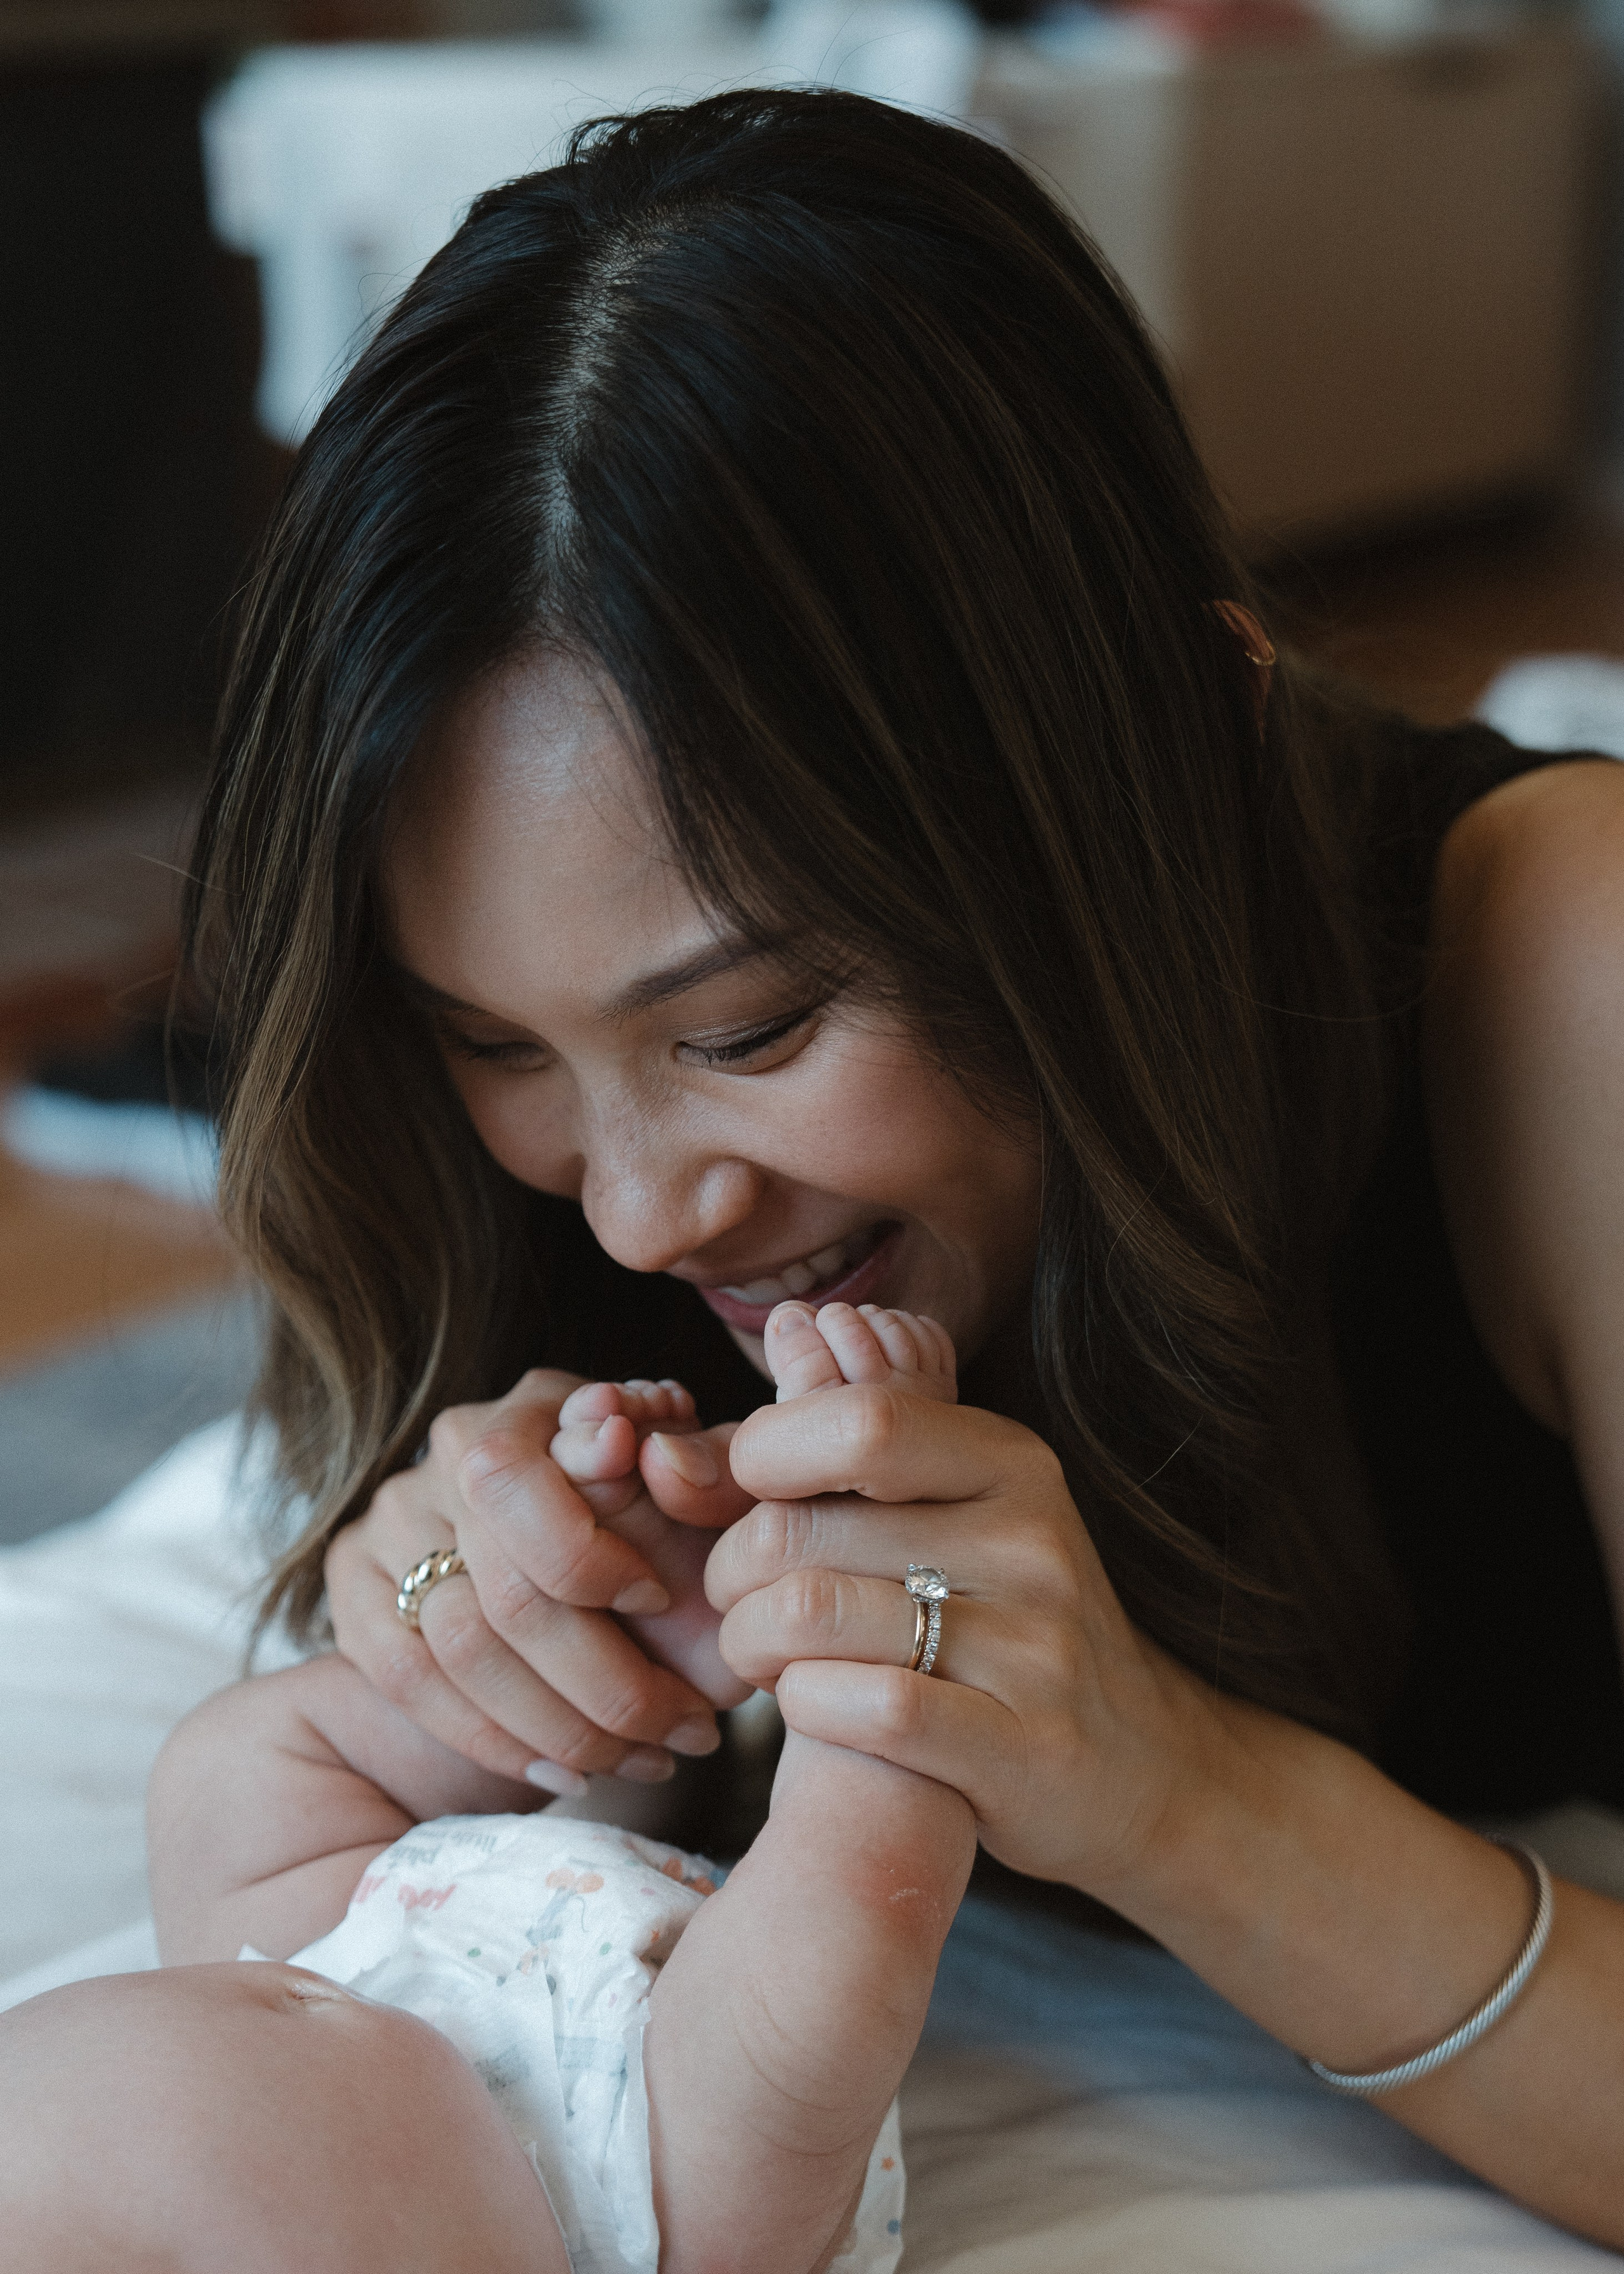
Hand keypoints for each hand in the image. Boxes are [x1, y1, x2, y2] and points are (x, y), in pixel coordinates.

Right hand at [326, 1368, 754, 1794]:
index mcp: (532, 1409)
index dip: (591, 1557)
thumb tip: (627, 1442)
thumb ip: (692, 1460)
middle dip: (612, 1681)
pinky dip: (500, 1743)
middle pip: (504, 1592)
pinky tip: (570, 1772)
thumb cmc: (669, 1515)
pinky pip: (413, 1686)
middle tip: (693, 1728)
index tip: (662, 1601)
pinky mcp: (356, 1592)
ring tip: (649, 1757)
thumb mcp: (700, 1488)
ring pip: (462, 1651)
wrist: (583, 1553)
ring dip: (567, 1727)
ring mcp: (390, 1523)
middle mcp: (445, 1455)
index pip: (517, 1485)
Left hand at [706, 1385, 1210, 1896]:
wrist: (1139, 1765)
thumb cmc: (1004, 1621)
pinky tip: (810, 1703)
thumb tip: (784, 1323)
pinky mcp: (1023, 1747)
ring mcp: (1033, 1647)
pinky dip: (803, 1706)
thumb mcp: (957, 1508)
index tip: (749, 1494)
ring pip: (812, 1614)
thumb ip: (861, 1432)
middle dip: (731, 1567)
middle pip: (803, 1526)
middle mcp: (1030, 1541)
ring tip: (759, 1655)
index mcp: (1010, 1462)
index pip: (858, 1418)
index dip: (765, 1452)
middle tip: (736, 1598)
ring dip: (750, 1642)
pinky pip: (865, 1708)